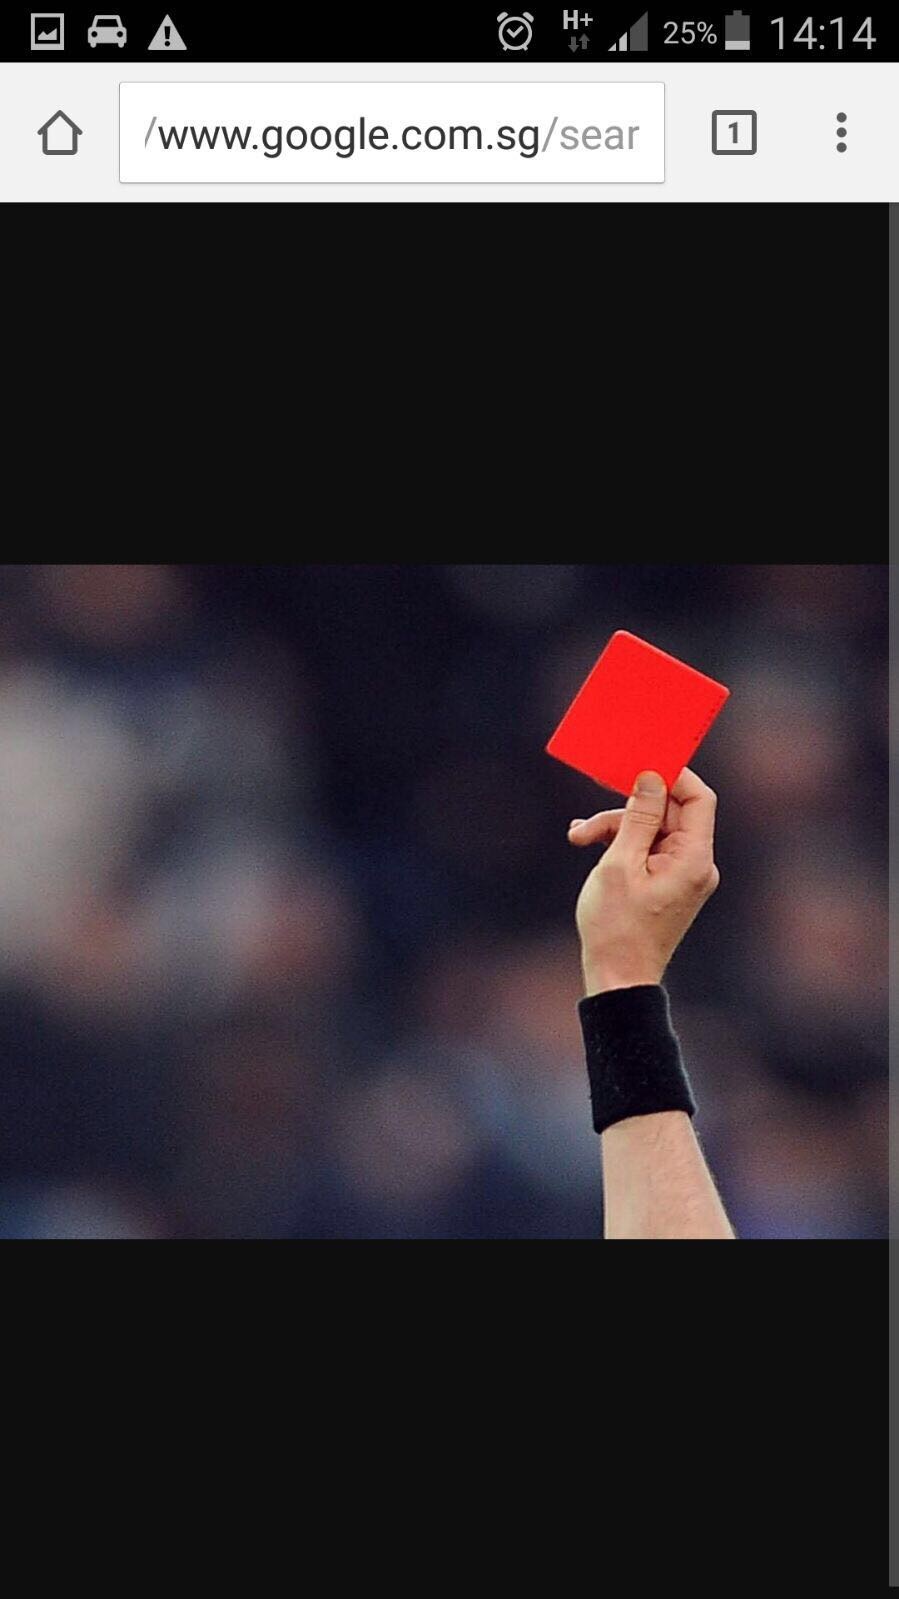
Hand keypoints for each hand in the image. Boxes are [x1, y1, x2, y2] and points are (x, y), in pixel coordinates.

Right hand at [569, 768, 719, 995]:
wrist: (617, 979)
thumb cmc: (617, 927)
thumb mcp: (620, 864)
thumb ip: (637, 817)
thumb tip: (651, 777)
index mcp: (694, 858)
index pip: (698, 798)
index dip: (672, 775)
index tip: (639, 764)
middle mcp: (696, 864)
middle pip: (669, 812)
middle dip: (628, 807)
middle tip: (595, 801)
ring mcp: (682, 874)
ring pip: (651, 829)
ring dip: (614, 827)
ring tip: (578, 836)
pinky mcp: (666, 881)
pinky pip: (646, 849)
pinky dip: (620, 844)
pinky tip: (587, 842)